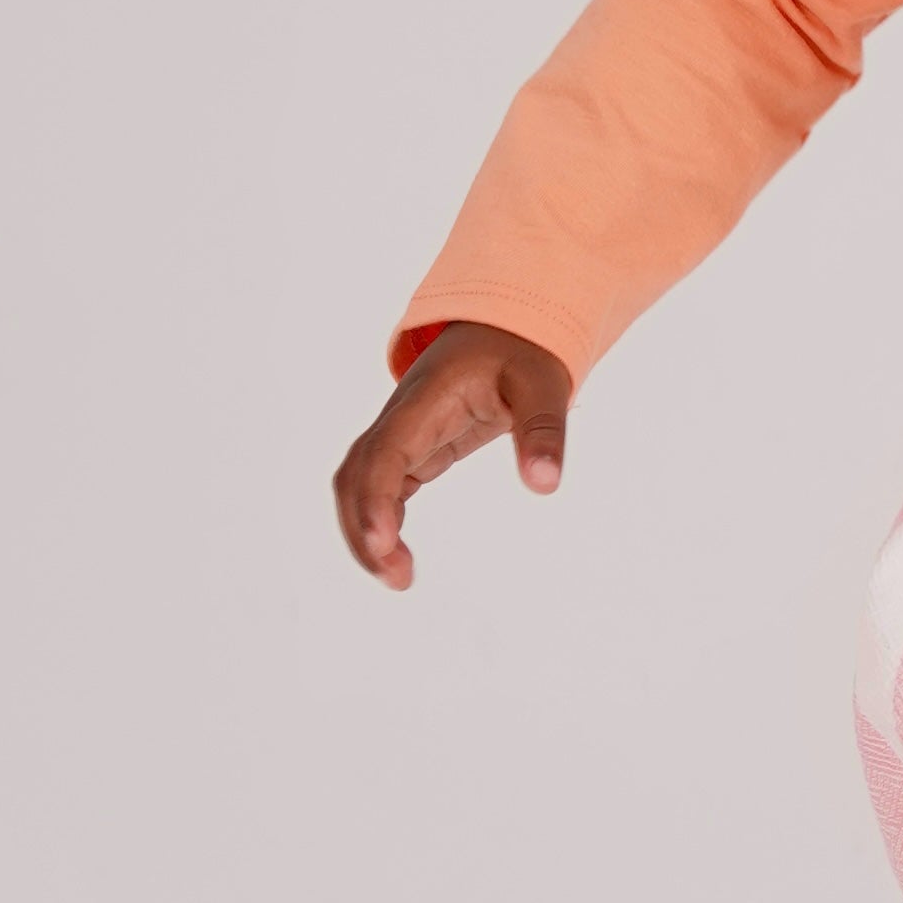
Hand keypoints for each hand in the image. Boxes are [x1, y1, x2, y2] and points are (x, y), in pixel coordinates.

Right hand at [332, 321, 574, 588]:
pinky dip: (380, 522)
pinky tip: (397, 557)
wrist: (504, 324)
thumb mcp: (544, 383)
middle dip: (364, 528)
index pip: (386, 452)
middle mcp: (401, 418)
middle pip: (357, 475)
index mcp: (426, 400)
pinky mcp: (412, 448)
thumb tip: (544, 485)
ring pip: (359, 485)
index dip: (377, 498)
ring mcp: (401, 433)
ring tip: (399, 578)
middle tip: (398, 578)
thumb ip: (544, 430)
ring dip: (365, 532)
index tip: (385, 543)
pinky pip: (381, 488)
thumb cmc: (521, 351)